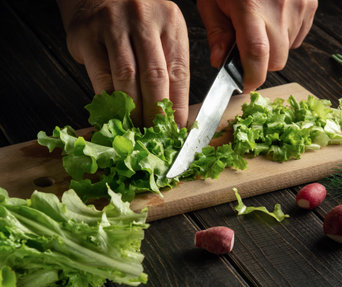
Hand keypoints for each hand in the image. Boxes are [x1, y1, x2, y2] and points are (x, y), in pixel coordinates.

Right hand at [57, 0, 189, 126]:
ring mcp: (112, 24)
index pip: (179, 73)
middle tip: (153, 135)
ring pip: (126, 79)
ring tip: (135, 129)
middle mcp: (143, 19)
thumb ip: (170, 67)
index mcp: (170, 22)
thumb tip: (175, 115)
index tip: (176, 129)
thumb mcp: (161, 35)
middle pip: (154, 77)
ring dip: (131, 111)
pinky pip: (99, 76)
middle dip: (154, 113)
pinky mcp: (86, 34)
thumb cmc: (135, 21)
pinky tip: (113, 114)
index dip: (178, 107)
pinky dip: (108, 101)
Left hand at [197, 0, 317, 92]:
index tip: (244, 84)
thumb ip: (217, 32)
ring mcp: (298, 6)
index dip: (252, 77)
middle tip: (247, 50)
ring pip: (288, 49)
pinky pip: (299, 35)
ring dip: (273, 47)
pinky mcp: (310, 4)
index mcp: (250, 8)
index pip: (257, 55)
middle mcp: (278, 9)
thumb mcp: (213, 0)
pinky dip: (286, 34)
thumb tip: (219, 62)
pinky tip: (274, 19)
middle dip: (262, 64)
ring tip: (260, 25)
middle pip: (277, 60)